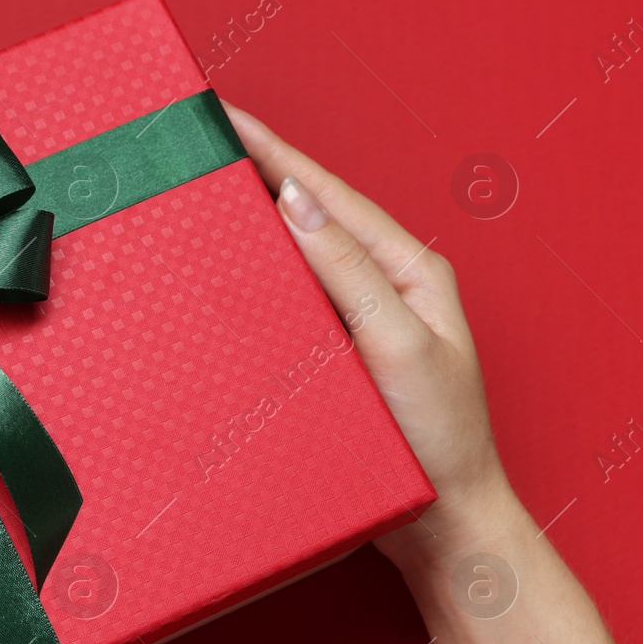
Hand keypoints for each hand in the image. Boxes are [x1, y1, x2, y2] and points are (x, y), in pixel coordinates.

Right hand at [222, 102, 525, 572]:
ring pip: (294, 257)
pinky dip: (253, 279)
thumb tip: (299, 205)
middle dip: (256, 173)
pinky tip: (221, 275)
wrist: (442, 526)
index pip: (328, 196)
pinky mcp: (334, 357)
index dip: (275, 152)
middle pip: (308, 216)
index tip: (227, 117)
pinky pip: (287, 303)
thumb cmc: (439, 445)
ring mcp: (357, 321)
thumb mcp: (399, 348)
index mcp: (409, 269)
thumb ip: (350, 274)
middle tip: (200, 142)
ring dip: (250, 222)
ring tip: (200, 190)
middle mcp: (384, 287)